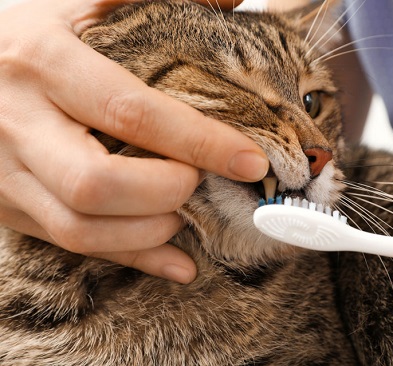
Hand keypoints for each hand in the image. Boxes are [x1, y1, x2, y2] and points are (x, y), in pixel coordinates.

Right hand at [0, 0, 265, 283]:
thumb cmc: (27, 31)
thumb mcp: (77, 1)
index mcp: (44, 63)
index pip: (131, 112)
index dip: (197, 141)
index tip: (249, 160)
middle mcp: (18, 124)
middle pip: (96, 184)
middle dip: (165, 192)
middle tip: (197, 180)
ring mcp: (6, 173)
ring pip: (79, 228)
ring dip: (149, 232)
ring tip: (182, 213)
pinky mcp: (8, 204)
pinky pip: (69, 245)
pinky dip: (132, 258)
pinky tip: (176, 261)